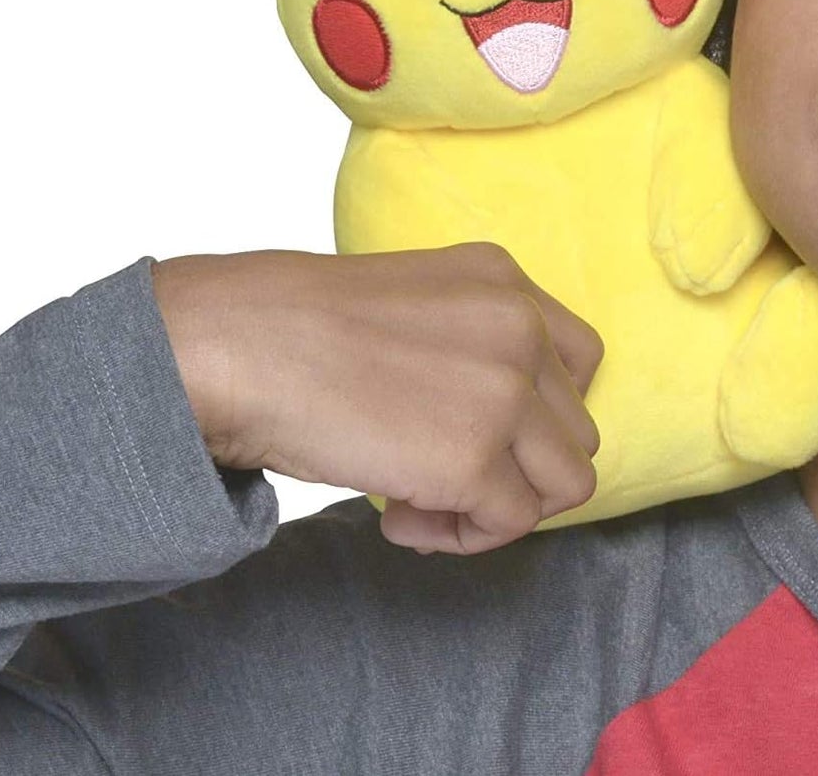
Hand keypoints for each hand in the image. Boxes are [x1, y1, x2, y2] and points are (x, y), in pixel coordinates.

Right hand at [151, 244, 602, 555]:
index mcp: (505, 280)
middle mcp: (522, 327)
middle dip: (516, 467)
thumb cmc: (298, 330)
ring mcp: (506, 392)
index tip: (477, 433)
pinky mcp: (476, 458)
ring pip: (565, 483)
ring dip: (500, 508)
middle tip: (439, 479)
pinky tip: (398, 519)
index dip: (537, 414)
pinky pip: (511, 524)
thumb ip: (473, 345)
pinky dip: (461, 538)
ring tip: (424, 504)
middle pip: (576, 430)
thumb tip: (501, 434)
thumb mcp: (416, 304)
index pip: (579, 361)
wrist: (238, 345)